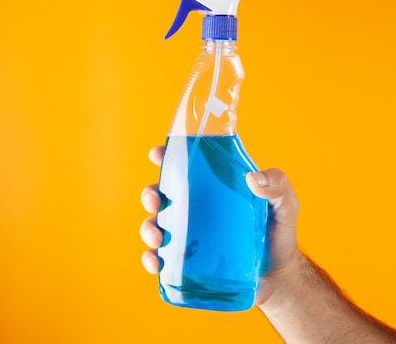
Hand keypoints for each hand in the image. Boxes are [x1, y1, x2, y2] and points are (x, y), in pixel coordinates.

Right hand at [139, 145, 302, 305]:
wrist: (278, 279)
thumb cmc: (278, 235)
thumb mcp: (284, 205)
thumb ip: (278, 186)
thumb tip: (252, 178)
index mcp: (210, 188)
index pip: (184, 166)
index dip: (166, 156)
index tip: (157, 153)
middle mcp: (192, 209)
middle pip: (160, 194)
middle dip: (149, 194)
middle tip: (155, 201)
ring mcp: (186, 236)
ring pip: (154, 226)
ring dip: (147, 229)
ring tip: (157, 239)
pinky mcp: (185, 262)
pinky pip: (159, 259)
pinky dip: (151, 259)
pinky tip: (156, 263)